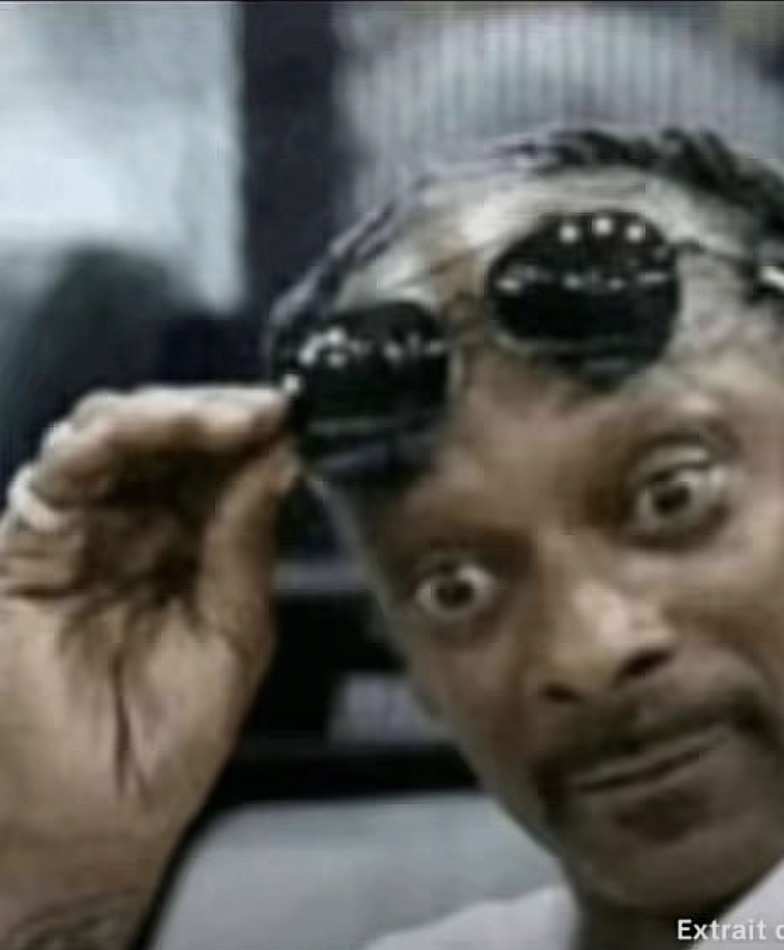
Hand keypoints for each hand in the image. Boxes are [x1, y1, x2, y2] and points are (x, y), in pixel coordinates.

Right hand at [0, 386, 298, 890]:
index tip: (301, 417)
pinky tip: (159, 430)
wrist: (94, 824)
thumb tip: (277, 462)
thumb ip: (246, 548)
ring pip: (116, 439)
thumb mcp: (235, 636)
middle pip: (171, 442)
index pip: (223, 469)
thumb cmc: (164, 747)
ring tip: (231, 418)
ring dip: (174, 415)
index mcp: (192, 552)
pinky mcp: (26, 550)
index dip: (259, 437)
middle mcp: (135, 533)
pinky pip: (60, 476)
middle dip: (223, 415)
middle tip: (271, 409)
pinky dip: (109, 439)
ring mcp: (80, 537)